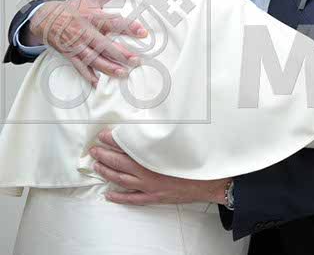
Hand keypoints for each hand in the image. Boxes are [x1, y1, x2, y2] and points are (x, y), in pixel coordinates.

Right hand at [28, 0, 145, 85]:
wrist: (45, 18)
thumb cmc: (73, 8)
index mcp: (92, 17)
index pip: (113, 22)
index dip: (128, 27)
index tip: (143, 32)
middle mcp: (84, 32)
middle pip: (104, 44)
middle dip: (120, 53)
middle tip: (136, 60)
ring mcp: (76, 44)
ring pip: (93, 58)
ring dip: (108, 67)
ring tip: (123, 73)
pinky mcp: (70, 54)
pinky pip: (79, 66)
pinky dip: (88, 76)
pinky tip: (98, 84)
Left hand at [90, 129, 228, 204]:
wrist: (210, 180)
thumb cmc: (195, 159)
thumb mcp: (179, 142)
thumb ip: (162, 136)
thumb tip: (151, 124)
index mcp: (152, 155)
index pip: (126, 145)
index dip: (112, 140)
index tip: (103, 135)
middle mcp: (147, 171)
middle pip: (119, 163)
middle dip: (104, 155)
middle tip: (93, 150)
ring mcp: (149, 186)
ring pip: (121, 180)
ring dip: (107, 172)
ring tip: (96, 166)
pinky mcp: (154, 197)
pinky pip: (132, 198)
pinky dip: (119, 197)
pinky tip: (109, 194)